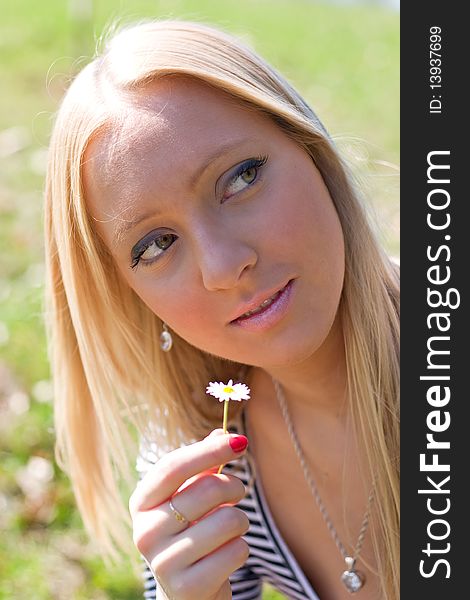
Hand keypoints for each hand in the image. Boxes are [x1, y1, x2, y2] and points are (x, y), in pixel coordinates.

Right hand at [129, 429, 249, 599]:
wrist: (187, 590)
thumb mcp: (191, 496)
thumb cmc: (190, 531)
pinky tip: (226, 556)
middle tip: (236, 493)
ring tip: (230, 529)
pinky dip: (241, 549)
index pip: (174, 466)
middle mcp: (144, 531)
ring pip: (227, 520)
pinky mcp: (186, 587)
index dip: (209, 450)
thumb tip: (223, 433)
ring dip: (240, 521)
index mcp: (142, 501)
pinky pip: (235, 551)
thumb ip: (204, 465)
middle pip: (206, 490)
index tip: (240, 441)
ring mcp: (162, 562)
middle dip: (234, 486)